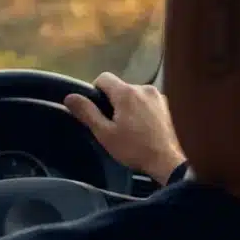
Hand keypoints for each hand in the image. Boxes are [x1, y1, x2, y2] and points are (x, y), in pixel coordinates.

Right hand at [63, 72, 185, 183]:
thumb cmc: (134, 148)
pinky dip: (142, 110)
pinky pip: (147, 101)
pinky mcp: (168, 105)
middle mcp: (144, 88)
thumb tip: (70, 97)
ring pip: (133, 95)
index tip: (97, 111)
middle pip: (119, 88)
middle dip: (113, 102)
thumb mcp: (104, 133)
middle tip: (113, 125)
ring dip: (128, 106)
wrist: (169, 162)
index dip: (95, 92)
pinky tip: (144, 128)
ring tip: (131, 128)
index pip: (103, 78)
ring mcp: (159, 96)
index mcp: (126, 92)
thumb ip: (87, 112)